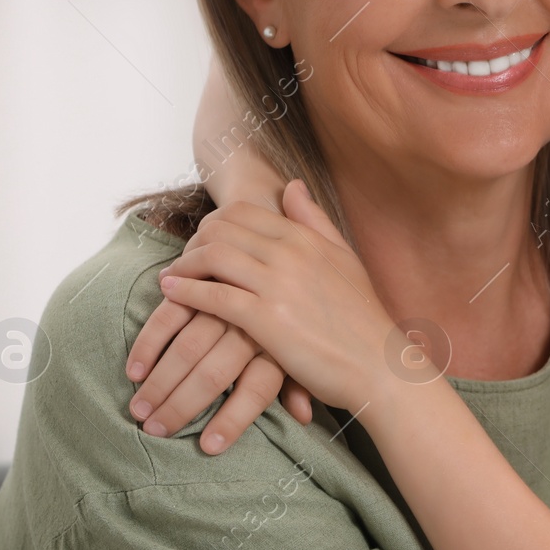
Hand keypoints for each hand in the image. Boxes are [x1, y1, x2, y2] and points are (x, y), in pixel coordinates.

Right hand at [126, 293, 312, 453]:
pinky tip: (134, 368)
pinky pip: (172, 313)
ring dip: (160, 382)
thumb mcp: (303, 344)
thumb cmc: (294, 311)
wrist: (281, 245)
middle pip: (214, 373)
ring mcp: (227, 302)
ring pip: (188, 346)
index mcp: (279, 344)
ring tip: (138, 411)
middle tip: (154, 430)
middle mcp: (253, 324)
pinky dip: (151, 342)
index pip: (257, 389)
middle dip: (181, 406)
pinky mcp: (202, 284)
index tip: (209, 447)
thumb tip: (303, 417)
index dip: (233, 420)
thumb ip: (300, 382)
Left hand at [157, 179, 406, 412]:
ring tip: (171, 278)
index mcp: (306, 237)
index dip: (213, 223)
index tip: (201, 242)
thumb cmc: (362, 318)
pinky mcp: (267, 320)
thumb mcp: (343, 257)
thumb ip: (314, 220)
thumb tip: (291, 186)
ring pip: (213, 256)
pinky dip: (186, 292)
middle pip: (221, 228)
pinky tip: (172, 297)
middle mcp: (291, 253)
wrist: (378, 363)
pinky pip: (214, 296)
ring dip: (183, 265)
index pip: (243, 211)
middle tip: (181, 261)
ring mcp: (278, 284)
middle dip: (192, 242)